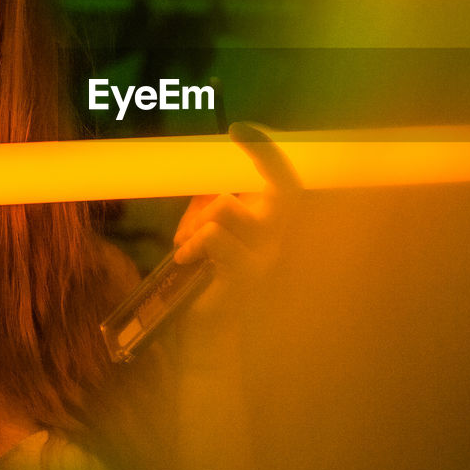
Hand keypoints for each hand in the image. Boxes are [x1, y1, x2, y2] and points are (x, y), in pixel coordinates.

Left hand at [170, 122, 299, 335]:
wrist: (207, 339)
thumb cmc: (206, 283)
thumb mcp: (206, 236)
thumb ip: (209, 207)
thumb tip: (204, 182)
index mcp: (273, 226)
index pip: (285, 182)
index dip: (267, 152)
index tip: (240, 130)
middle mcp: (279, 239)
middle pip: (281, 186)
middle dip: (260, 157)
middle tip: (235, 139)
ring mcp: (268, 257)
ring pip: (227, 206)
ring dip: (197, 217)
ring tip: (186, 241)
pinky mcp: (249, 276)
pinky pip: (215, 237)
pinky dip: (192, 242)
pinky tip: (184, 258)